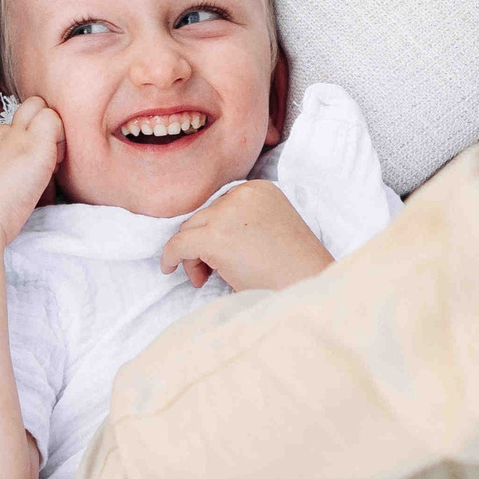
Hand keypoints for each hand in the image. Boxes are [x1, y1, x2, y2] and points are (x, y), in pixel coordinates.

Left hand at [160, 181, 331, 291]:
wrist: (308, 290)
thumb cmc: (292, 271)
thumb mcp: (270, 231)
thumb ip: (241, 222)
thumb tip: (199, 233)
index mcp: (260, 188)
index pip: (220, 205)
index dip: (214, 230)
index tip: (220, 256)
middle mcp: (243, 193)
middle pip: (202, 215)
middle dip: (201, 244)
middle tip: (210, 273)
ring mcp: (228, 213)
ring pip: (189, 229)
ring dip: (192, 255)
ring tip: (207, 278)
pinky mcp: (215, 237)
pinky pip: (178, 245)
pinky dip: (171, 258)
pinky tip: (170, 270)